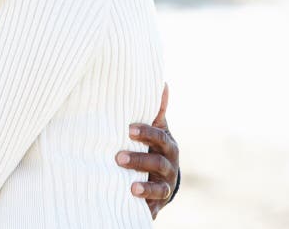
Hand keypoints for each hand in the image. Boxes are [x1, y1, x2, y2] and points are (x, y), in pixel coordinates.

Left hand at [116, 83, 178, 218]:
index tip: (129, 129)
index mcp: (167, 144)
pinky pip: (154, 205)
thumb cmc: (152, 145)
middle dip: (139, 159)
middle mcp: (169, 164)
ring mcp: (165, 184)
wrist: (160, 175)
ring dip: (145, 186)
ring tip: (131, 187)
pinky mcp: (158, 202)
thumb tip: (163, 82)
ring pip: (158, 186)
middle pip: (158, 162)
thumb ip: (156, 110)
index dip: (146, 133)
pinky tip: (132, 202)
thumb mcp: (156, 128)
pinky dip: (146, 204)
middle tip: (118, 157)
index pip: (159, 137)